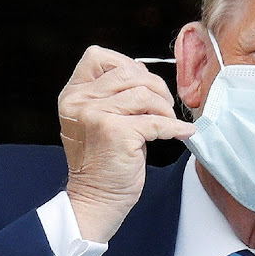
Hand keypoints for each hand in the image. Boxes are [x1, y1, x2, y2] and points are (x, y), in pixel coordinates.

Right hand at [58, 46, 194, 242]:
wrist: (97, 199)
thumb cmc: (104, 161)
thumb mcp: (99, 118)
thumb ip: (113, 93)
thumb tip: (146, 74)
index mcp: (73, 94)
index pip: (97, 56)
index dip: (126, 64)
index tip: (143, 84)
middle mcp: (78, 101)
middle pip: (128, 71)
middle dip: (154, 86)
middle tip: (164, 107)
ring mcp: (94, 114)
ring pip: (143, 93)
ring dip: (164, 107)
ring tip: (168, 122)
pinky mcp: (114, 131)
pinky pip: (155, 120)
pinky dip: (174, 126)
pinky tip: (181, 132)